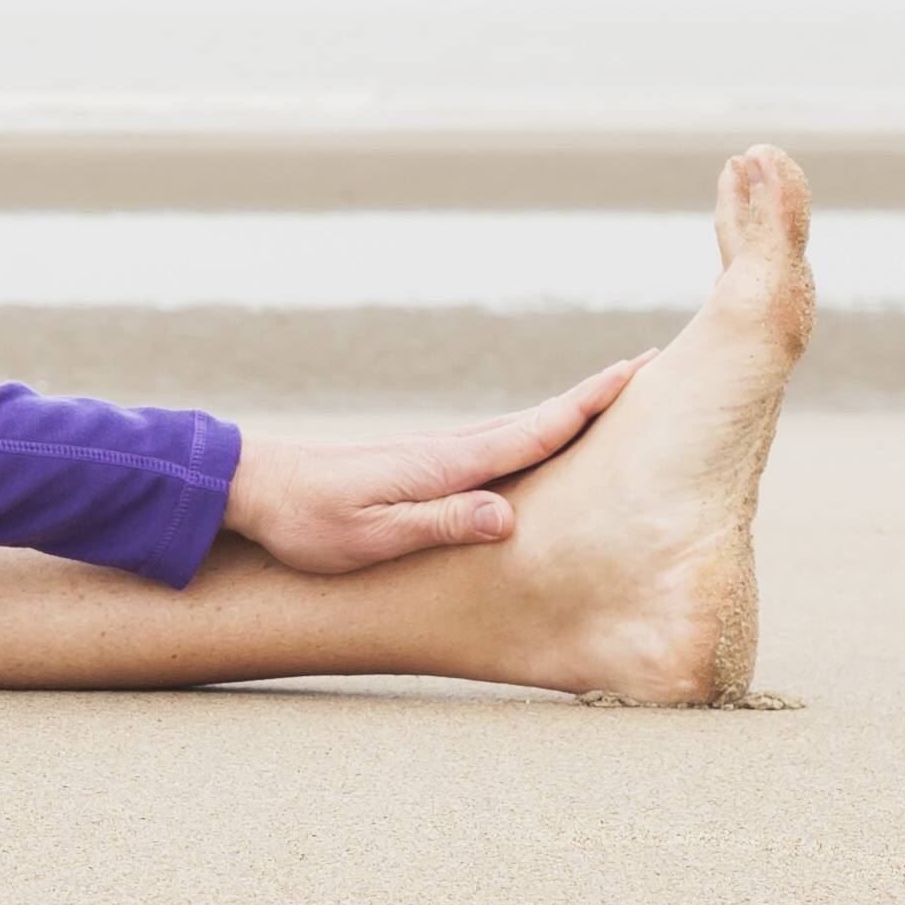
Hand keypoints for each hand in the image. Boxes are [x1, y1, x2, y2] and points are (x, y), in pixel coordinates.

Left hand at [219, 359, 644, 576]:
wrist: (252, 488)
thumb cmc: (306, 521)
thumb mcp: (371, 536)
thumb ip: (438, 525)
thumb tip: (505, 517)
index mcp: (446, 464)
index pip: (535, 429)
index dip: (589, 403)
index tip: (638, 371)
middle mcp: (448, 451)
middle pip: (538, 419)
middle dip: (596, 396)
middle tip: (651, 368)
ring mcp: (435, 456)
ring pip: (518, 430)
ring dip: (568, 413)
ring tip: (616, 401)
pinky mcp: (422, 468)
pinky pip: (495, 447)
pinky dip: (533, 433)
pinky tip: (542, 442)